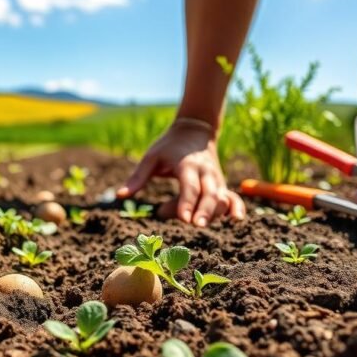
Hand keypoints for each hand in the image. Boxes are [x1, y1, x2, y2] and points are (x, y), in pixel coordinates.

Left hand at [116, 119, 245, 225]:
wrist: (194, 131)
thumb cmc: (169, 146)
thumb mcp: (151, 157)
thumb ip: (138, 177)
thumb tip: (119, 196)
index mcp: (188, 165)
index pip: (189, 186)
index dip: (187, 202)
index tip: (184, 219)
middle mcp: (206, 173)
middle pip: (210, 194)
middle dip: (205, 211)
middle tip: (197, 226)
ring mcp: (216, 180)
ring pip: (221, 199)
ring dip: (213, 214)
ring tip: (198, 224)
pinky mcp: (221, 185)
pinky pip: (232, 197)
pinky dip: (236, 208)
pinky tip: (237, 220)